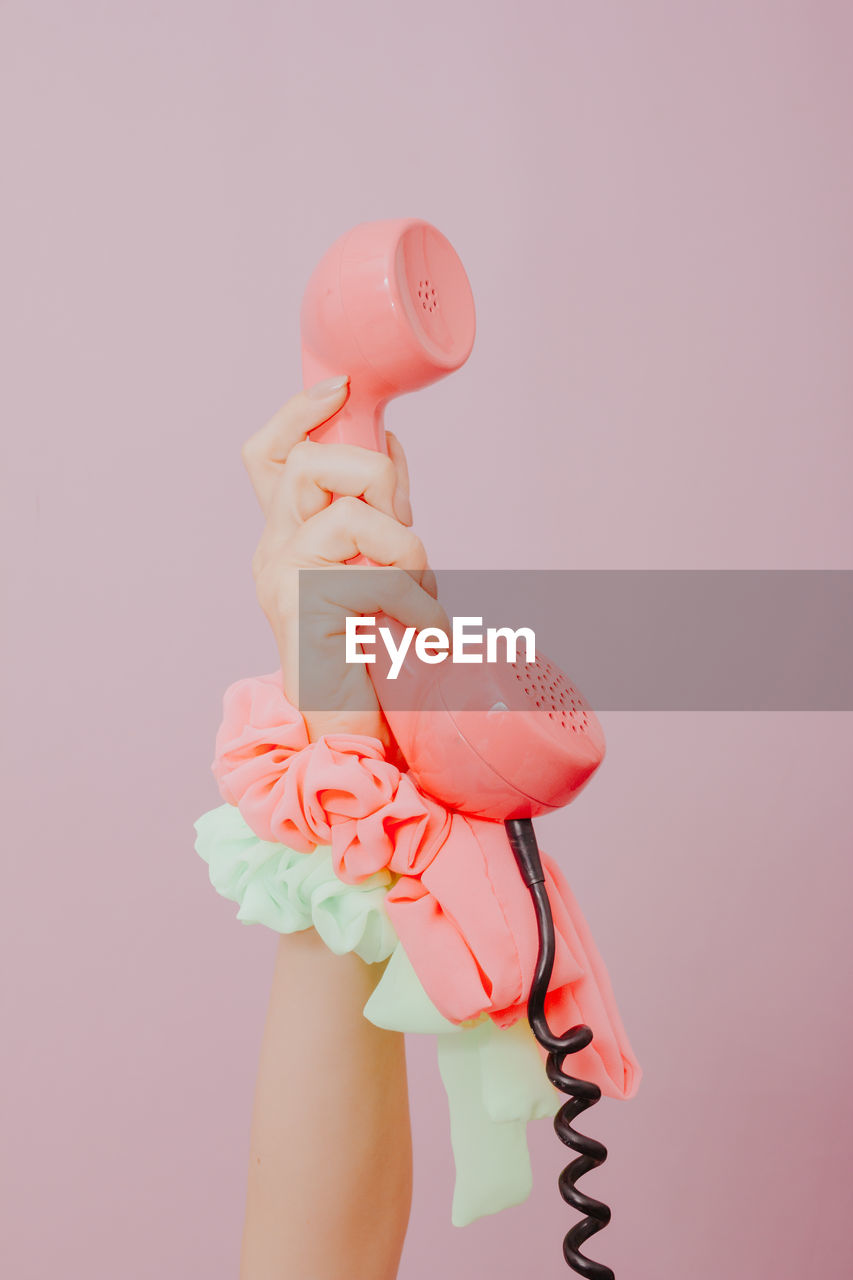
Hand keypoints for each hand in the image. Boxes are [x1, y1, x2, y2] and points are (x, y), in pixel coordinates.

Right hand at [241, 376, 447, 749]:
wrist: (347, 727)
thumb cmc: (368, 649)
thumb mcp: (375, 564)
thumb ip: (375, 511)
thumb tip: (389, 441)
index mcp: (284, 535)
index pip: (268, 456)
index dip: (298, 413)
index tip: (339, 387)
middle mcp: (272, 550)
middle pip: (307, 465)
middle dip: (374, 480)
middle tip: (401, 530)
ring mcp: (281, 579)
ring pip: (352, 515)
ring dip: (406, 550)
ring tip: (420, 593)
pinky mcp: (304, 609)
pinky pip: (379, 577)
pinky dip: (419, 603)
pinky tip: (425, 632)